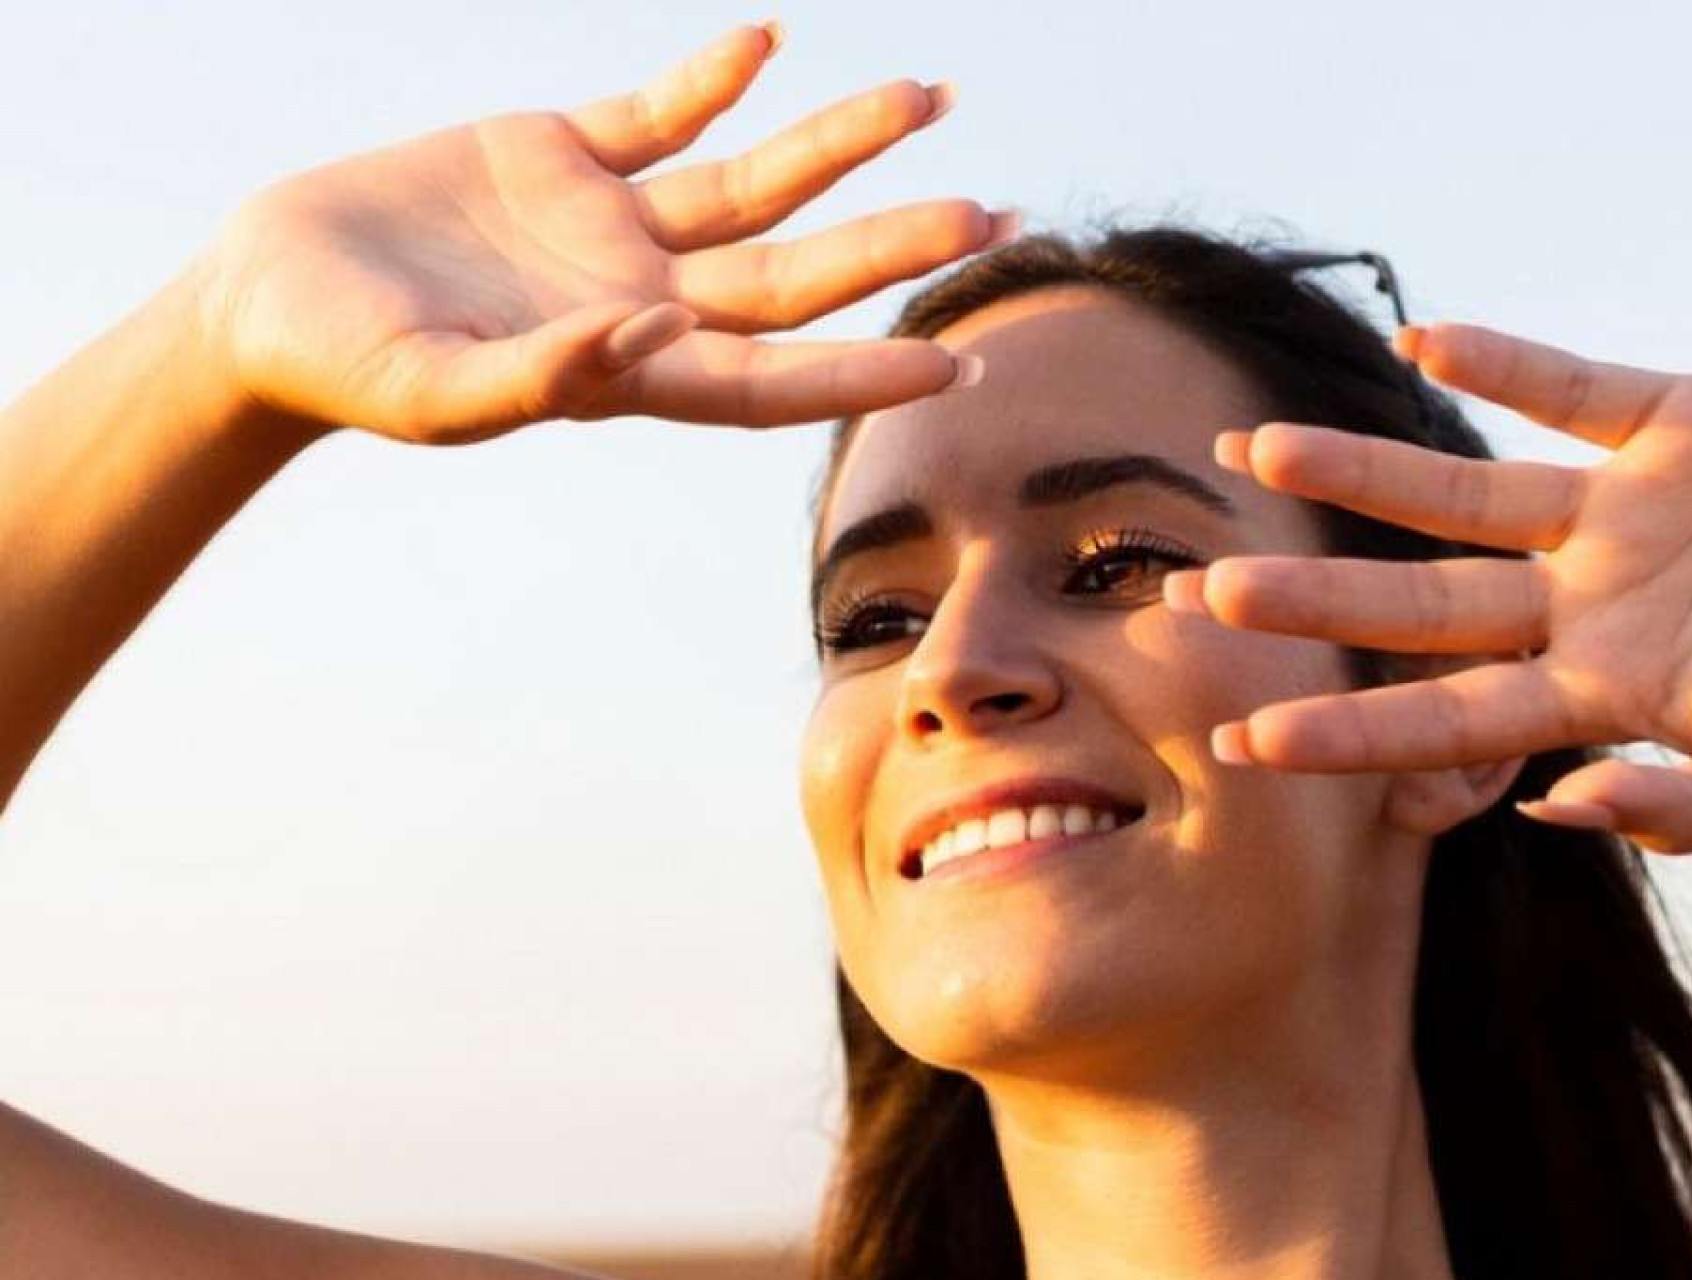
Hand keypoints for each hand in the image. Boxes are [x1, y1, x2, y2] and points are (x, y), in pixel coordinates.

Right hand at [186, 24, 1004, 444]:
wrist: (264, 293)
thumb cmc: (340, 364)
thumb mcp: (430, 388)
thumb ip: (542, 377)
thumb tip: (654, 337)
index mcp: (628, 373)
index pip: (772, 379)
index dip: (860, 372)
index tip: (954, 364)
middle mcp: (642, 299)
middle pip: (796, 272)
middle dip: (892, 244)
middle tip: (992, 217)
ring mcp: (611, 224)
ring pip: (755, 181)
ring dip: (840, 142)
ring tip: (930, 97)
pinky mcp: (563, 153)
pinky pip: (662, 111)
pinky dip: (715, 79)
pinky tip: (768, 43)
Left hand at [1167, 323, 1691, 854]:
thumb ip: (1690, 812)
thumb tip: (1560, 813)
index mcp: (1599, 693)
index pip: (1448, 717)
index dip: (1350, 733)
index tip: (1246, 742)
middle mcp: (1582, 602)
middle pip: (1420, 605)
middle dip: (1316, 602)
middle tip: (1204, 596)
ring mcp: (1618, 510)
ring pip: (1461, 491)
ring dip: (1362, 473)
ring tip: (1256, 450)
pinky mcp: (1672, 422)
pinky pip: (1567, 386)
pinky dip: (1504, 359)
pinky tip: (1421, 336)